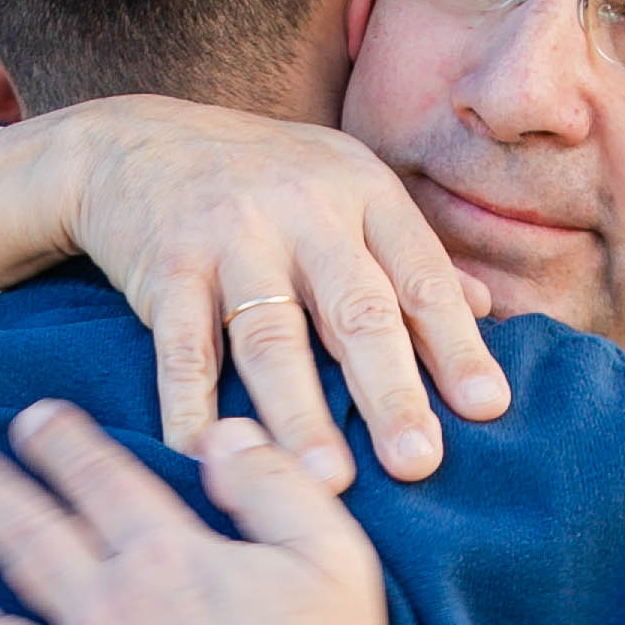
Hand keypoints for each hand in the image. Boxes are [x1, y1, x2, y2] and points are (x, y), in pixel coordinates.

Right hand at [0, 102, 508, 490]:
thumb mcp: (343, 188)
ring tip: (326, 482)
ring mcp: (230, 236)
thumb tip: (492, 310)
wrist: (133, 142)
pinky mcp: (165, 266)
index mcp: (361, 192)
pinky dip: (191, 408)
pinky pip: (183, 349)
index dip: (455, 345)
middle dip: (390, 390)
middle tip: (418, 462)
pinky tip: (209, 459)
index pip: (420, 278)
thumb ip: (409, 251)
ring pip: (272, 337)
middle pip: (356, 309)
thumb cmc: (260, 181)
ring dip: (299, 413)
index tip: (488, 410)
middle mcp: (304, 208)